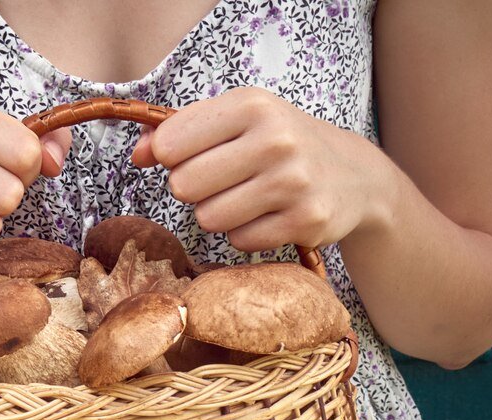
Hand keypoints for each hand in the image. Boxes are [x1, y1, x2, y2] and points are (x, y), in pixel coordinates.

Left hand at [132, 87, 386, 252]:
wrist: (354, 175)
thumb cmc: (280, 144)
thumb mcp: (236, 121)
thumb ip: (180, 131)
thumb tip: (137, 154)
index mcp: (252, 105)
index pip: (171, 142)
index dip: (170, 157)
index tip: (189, 156)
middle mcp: (276, 139)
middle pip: (184, 186)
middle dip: (194, 190)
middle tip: (222, 182)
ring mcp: (294, 182)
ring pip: (209, 218)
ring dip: (219, 215)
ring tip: (246, 199)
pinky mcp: (306, 221)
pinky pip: (240, 241)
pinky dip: (246, 234)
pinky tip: (268, 216)